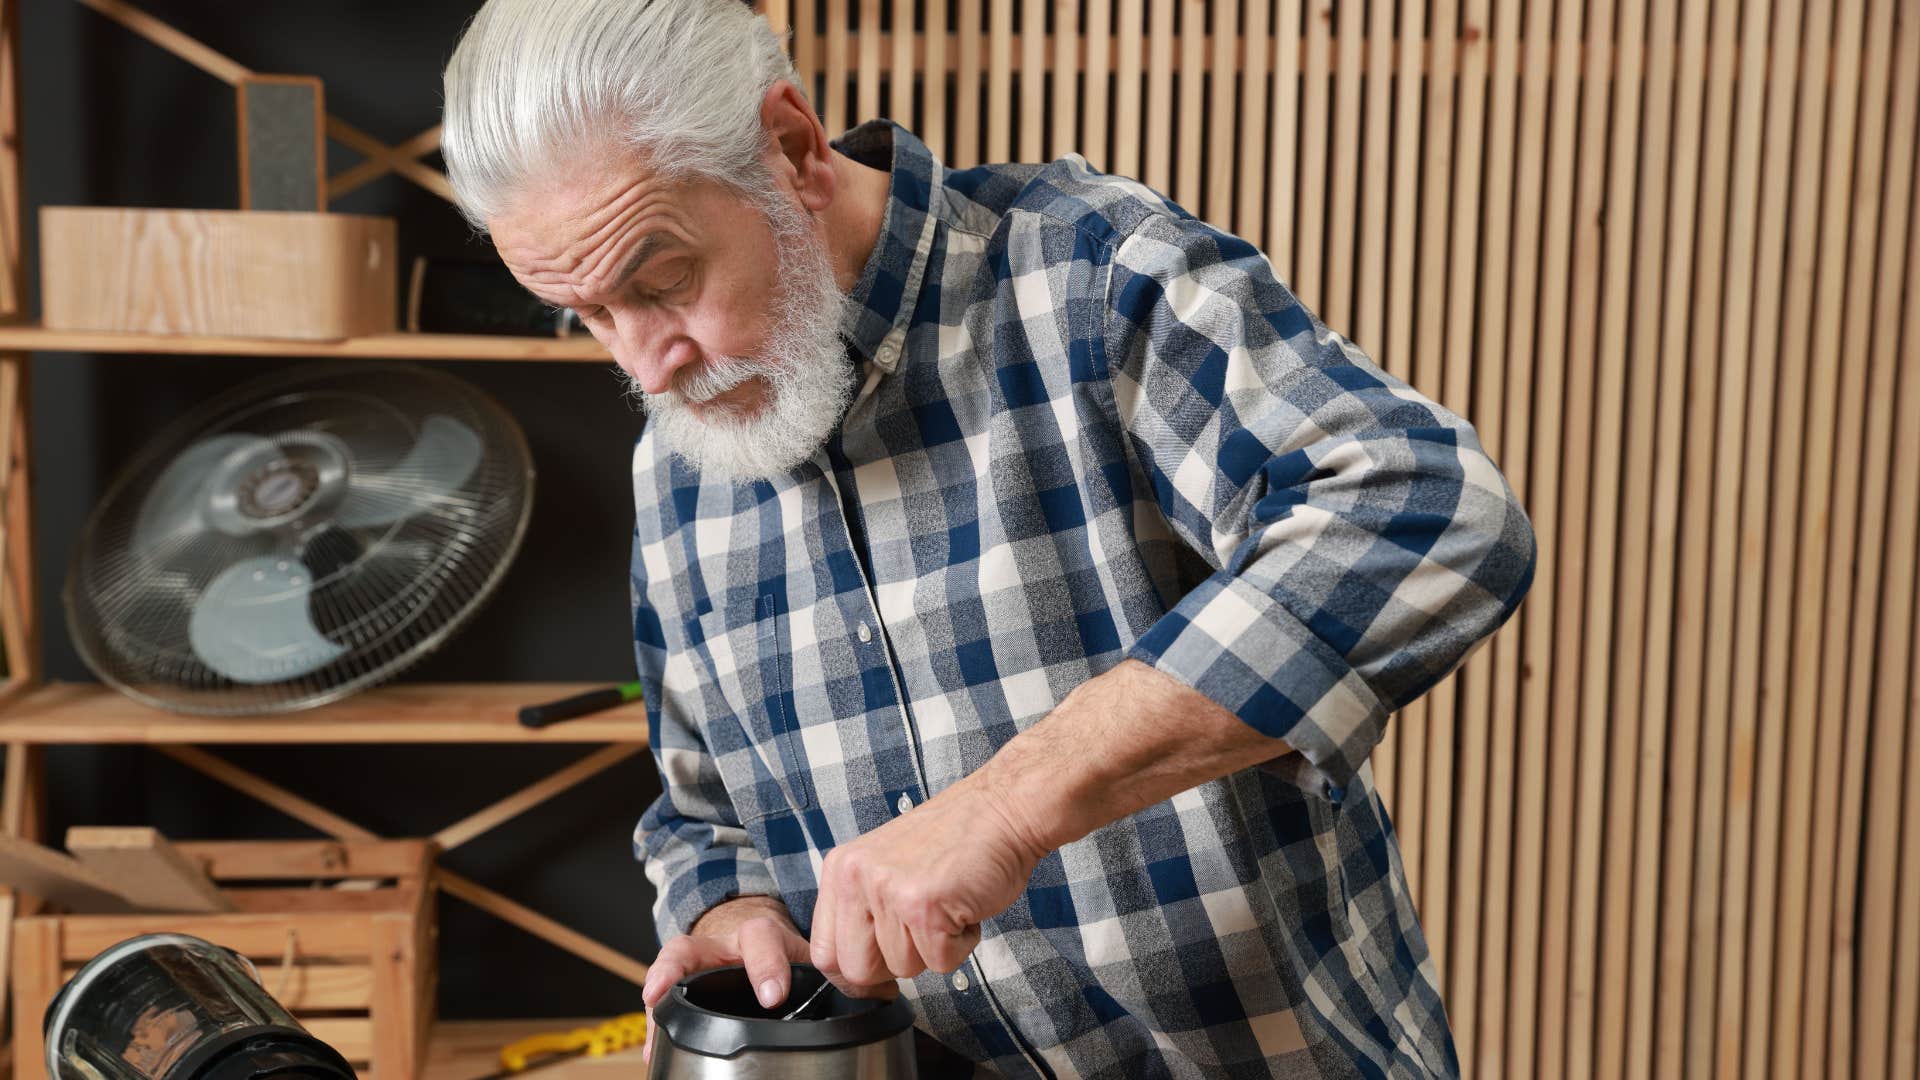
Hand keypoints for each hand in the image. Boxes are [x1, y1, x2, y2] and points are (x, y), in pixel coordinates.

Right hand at [638, 895, 895, 1064]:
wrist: (756, 934)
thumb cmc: (791, 953)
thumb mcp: (816, 955)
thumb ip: (847, 974)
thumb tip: (886, 994)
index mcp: (767, 937)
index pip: (763, 941)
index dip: (765, 967)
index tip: (771, 996)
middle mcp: (725, 945)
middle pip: (697, 946)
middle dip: (680, 968)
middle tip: (665, 991)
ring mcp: (700, 962)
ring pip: (670, 965)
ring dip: (656, 987)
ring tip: (646, 1013)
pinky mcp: (683, 982)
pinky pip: (662, 999)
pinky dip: (655, 1022)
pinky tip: (653, 1050)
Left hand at [809, 770, 1048, 987]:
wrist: (1001, 809)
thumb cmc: (954, 842)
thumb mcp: (886, 867)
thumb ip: (863, 910)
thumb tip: (855, 973)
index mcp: (840, 869)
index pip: (824, 952)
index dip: (853, 976)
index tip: (880, 978)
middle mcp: (856, 877)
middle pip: (857, 970)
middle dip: (895, 967)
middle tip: (922, 934)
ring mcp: (888, 890)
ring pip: (903, 968)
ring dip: (935, 949)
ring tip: (947, 907)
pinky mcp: (924, 906)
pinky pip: (940, 962)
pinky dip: (962, 945)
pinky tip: (965, 907)